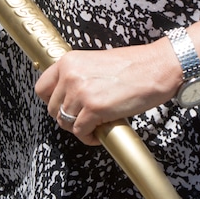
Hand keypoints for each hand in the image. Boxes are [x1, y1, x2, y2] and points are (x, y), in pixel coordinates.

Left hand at [34, 39, 182, 145]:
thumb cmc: (135, 65)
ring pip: (65, 122)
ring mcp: (81, 92)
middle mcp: (70, 75)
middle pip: (52, 109)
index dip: (51, 102)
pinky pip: (80, 132)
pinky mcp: (94, 108)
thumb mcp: (96, 62)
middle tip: (83, 119)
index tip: (63, 107)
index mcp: (69, 61)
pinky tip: (99, 133)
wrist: (157, 67)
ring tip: (94, 126)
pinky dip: (88, 137)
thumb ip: (79, 76)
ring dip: (79, 128)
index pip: (41, 88)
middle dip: (67, 118)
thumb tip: (69, 98)